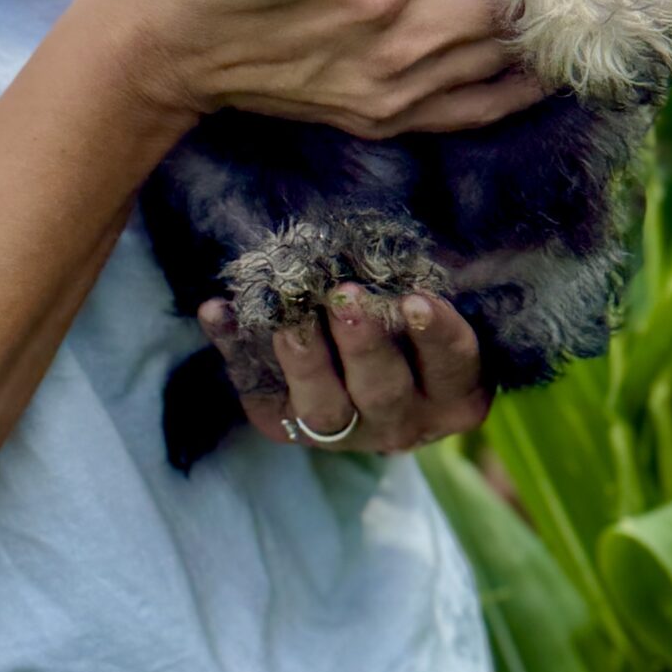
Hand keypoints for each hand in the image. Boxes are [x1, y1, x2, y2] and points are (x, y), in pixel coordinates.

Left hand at [196, 286, 490, 454]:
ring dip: (304, 359)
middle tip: (345, 297)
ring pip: (324, 407)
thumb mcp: (427, 310)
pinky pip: (260, 397)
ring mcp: (345, 434)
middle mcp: (402, 422)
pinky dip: (236, 352)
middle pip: (383, 390)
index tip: (416, 298)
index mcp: (451, 393)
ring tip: (289, 318)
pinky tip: (218, 312)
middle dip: (363, 343)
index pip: (453, 364)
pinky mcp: (289, 430)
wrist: (367, 384)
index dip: (436, 334)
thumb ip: (419, 284)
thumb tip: (395, 237)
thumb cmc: (411, 329)